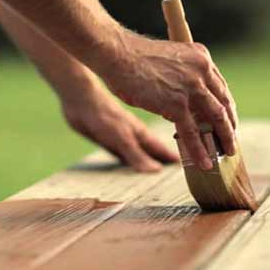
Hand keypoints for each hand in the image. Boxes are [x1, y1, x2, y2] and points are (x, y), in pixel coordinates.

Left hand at [60, 84, 179, 171]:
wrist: (79, 97)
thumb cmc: (103, 114)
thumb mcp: (121, 136)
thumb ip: (136, 154)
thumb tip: (156, 172)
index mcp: (141, 133)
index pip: (162, 148)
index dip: (174, 157)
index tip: (190, 164)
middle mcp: (134, 135)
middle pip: (153, 151)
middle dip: (164, 160)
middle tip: (176, 169)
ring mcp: (122, 136)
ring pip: (139, 151)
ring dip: (148, 159)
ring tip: (158, 171)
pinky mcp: (108, 138)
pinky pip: (123, 153)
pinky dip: (129, 159)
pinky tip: (130, 164)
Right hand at [99, 33, 237, 170]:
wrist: (117, 54)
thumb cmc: (134, 58)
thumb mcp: (169, 60)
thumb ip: (182, 76)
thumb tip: (184, 100)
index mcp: (201, 57)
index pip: (220, 87)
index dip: (226, 107)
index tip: (227, 120)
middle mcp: (201, 70)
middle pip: (224, 103)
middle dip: (229, 125)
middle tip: (231, 141)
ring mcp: (191, 88)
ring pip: (215, 119)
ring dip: (224, 139)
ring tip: (227, 154)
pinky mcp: (176, 104)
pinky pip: (193, 133)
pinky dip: (200, 151)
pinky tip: (204, 163)